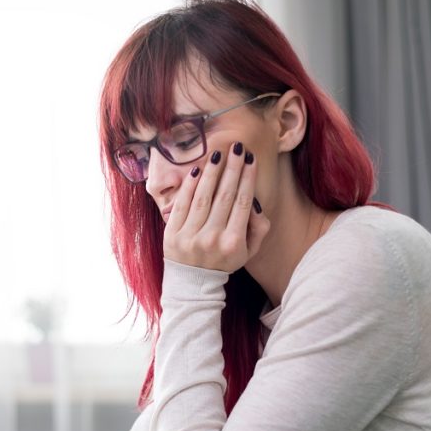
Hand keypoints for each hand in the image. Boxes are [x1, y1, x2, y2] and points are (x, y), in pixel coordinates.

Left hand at [163, 141, 269, 271]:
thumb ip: (259, 229)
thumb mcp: (248, 252)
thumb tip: (256, 203)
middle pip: (224, 196)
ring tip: (218, 153)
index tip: (250, 159)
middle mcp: (212, 239)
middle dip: (232, 168)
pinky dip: (190, 186)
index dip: (247, 179)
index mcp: (233, 242)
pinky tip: (198, 169)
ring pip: (203, 197)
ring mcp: (190, 236)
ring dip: (212, 172)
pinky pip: (182, 204)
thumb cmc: (224, 261)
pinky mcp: (171, 234)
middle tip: (237, 147)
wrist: (193, 283)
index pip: (242, 203)